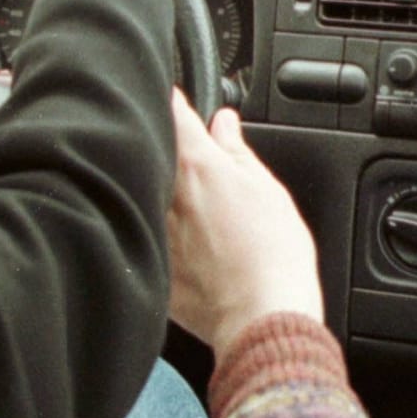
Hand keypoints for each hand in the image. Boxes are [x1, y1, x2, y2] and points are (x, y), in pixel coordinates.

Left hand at [166, 92, 323, 357]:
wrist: (262, 316)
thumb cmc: (274, 256)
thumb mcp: (267, 190)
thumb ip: (238, 151)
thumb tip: (223, 122)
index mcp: (196, 166)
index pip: (171, 113)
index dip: (172, 102)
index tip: (175, 101)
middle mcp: (164, 194)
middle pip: (149, 155)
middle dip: (162, 150)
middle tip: (190, 161)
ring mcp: (152, 230)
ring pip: (142, 195)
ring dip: (157, 193)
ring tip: (195, 212)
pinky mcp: (149, 264)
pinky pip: (145, 238)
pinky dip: (157, 234)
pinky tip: (189, 248)